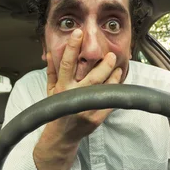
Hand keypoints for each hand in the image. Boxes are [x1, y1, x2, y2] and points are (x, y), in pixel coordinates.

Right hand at [34, 29, 121, 169]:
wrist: (62, 136)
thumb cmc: (57, 110)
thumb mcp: (50, 91)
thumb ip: (52, 71)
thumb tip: (51, 53)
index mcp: (61, 88)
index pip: (67, 63)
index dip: (72, 47)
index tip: (78, 33)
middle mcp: (73, 97)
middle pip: (93, 77)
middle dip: (104, 64)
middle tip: (111, 55)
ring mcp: (86, 108)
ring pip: (104, 88)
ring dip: (113, 76)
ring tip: (117, 67)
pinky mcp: (97, 117)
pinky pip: (109, 101)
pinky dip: (115, 90)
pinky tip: (118, 81)